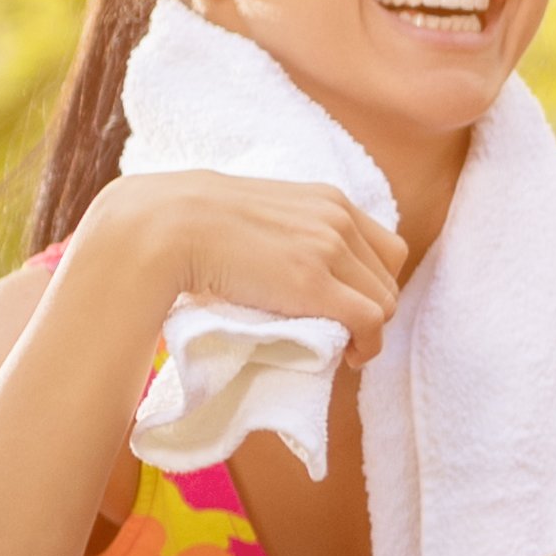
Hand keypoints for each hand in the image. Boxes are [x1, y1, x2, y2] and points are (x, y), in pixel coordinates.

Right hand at [88, 170, 408, 369]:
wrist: (166, 226)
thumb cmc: (195, 225)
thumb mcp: (259, 213)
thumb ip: (286, 230)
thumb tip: (283, 264)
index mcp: (326, 198)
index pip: (383, 245)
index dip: (372, 281)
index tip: (349, 304)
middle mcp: (337, 218)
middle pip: (389, 274)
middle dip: (372, 306)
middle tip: (345, 332)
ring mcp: (328, 249)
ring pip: (384, 301)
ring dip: (369, 330)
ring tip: (343, 346)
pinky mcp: (315, 284)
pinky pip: (370, 321)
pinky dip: (368, 345)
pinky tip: (347, 357)